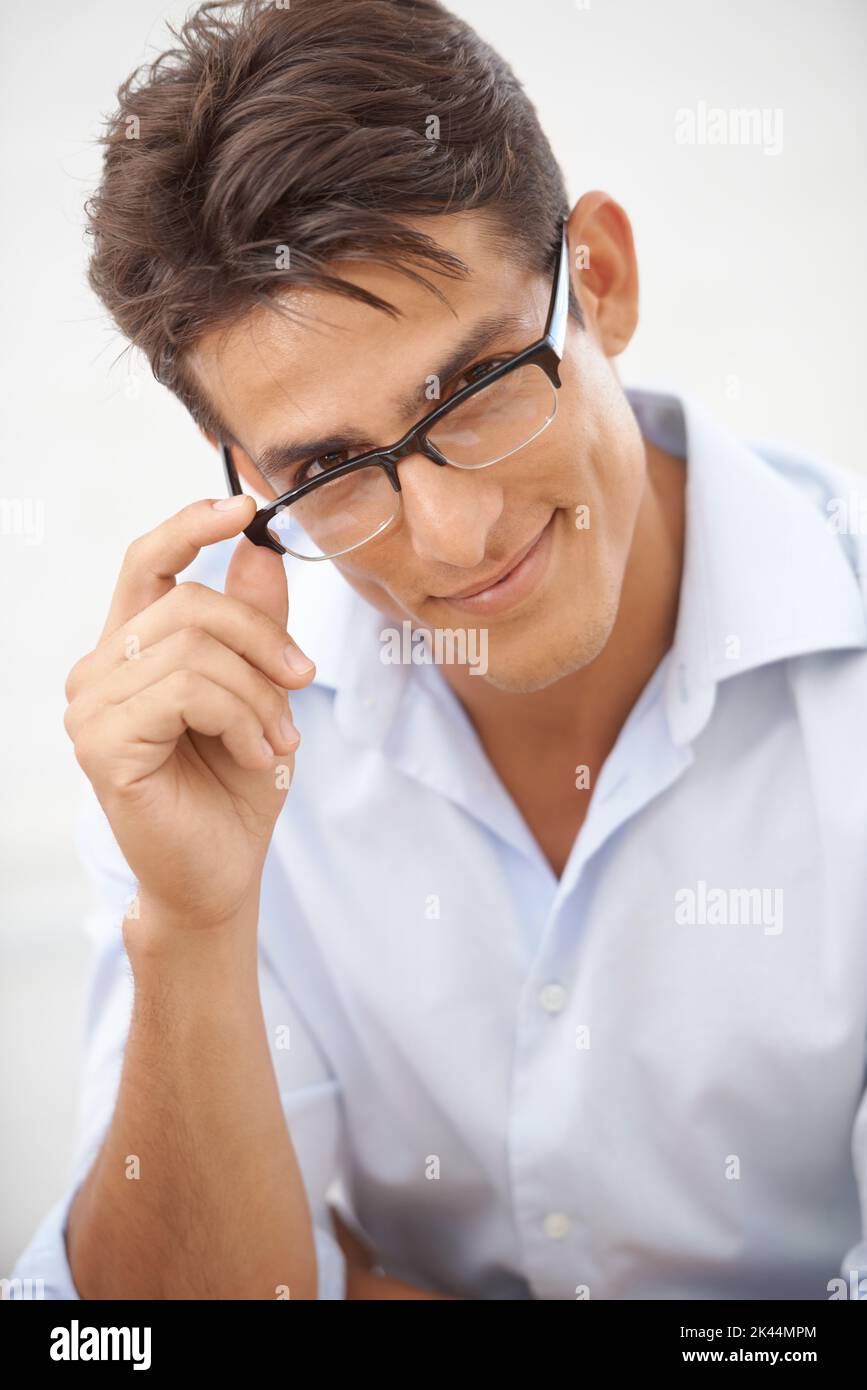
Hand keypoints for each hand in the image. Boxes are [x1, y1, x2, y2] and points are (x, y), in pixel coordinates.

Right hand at [64, 495, 313, 928]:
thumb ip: (255, 625)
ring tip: (277, 739)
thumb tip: (259, 550)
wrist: (221, 872)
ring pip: (194, 649)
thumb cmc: (234, 787)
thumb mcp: (261, 694)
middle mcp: (98, 671)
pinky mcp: (102, 744)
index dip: (191, 524)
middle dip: (262, 636)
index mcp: (129, 650)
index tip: (246, 505)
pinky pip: (188, 691)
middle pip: (188, 601)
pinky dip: (242, 719)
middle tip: (301, 681)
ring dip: (259, 694)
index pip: (145, 562)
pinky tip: (256, 755)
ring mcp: (92, 708)